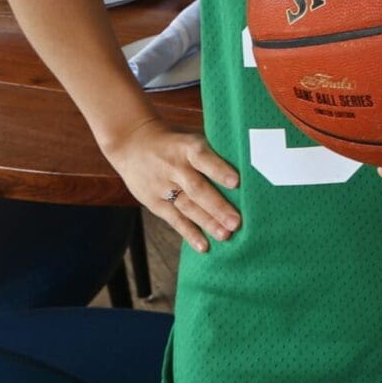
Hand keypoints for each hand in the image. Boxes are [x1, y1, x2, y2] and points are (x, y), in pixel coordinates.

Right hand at [103, 114, 240, 253]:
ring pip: (187, 207)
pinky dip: (189, 233)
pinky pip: (174, 220)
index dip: (219, 170)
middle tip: (237, 222)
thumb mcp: (191, 137)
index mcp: (187, 147)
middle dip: (218, 206)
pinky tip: (204, 245)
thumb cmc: (175, 141)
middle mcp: (174, 168)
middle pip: (197, 189)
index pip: (204, 159)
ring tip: (225, 235)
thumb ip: (213, 150)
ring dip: (207, 223)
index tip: (237, 182)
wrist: (131, 143)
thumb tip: (249, 163)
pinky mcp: (154, 202)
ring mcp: (163, 187)